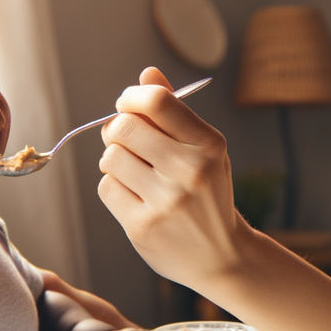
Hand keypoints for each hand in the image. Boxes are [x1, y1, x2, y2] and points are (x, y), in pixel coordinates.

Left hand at [98, 67, 252, 289]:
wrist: (223, 257)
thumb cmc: (208, 194)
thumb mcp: (204, 151)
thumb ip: (174, 113)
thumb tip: (147, 73)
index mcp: (208, 145)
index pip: (157, 102)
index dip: (132, 98)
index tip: (128, 106)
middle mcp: (190, 171)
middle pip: (124, 127)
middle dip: (116, 129)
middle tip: (124, 140)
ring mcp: (166, 201)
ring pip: (110, 158)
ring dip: (114, 161)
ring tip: (133, 172)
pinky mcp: (143, 226)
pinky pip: (107, 188)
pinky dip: (114, 188)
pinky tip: (134, 196)